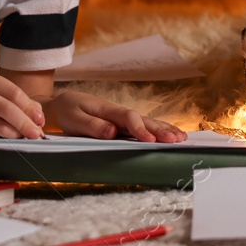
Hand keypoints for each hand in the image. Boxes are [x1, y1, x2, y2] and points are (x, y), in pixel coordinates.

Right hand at [0, 73, 45, 137]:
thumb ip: (14, 98)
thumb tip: (38, 113)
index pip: (13, 93)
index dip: (29, 108)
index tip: (40, 119)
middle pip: (6, 109)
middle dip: (24, 123)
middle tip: (36, 133)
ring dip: (15, 134)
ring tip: (24, 137)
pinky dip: (3, 139)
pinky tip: (10, 139)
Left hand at [41, 90, 186, 140]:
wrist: (63, 104)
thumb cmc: (68, 111)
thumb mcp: (74, 119)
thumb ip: (92, 126)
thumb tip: (111, 132)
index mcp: (108, 110)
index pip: (128, 118)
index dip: (140, 129)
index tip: (150, 141)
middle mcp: (119, 112)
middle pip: (143, 120)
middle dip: (160, 130)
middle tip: (177, 140)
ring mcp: (123, 118)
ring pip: (147, 122)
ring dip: (164, 129)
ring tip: (182, 138)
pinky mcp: (123, 124)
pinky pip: (144, 126)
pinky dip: (159, 130)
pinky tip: (172, 135)